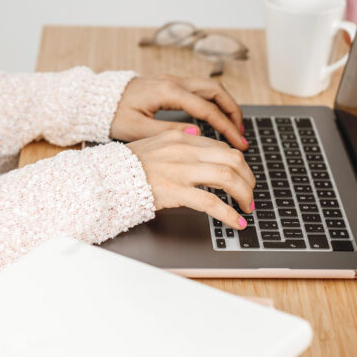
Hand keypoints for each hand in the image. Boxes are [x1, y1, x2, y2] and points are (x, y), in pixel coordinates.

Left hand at [110, 75, 246, 149]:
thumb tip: (197, 136)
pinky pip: (200, 90)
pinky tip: (217, 119)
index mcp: (168, 92)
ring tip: (234, 128)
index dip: (226, 127)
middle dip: (233, 112)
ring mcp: (174, 81)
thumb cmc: (113, 114)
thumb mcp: (136, 129)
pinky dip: (214, 103)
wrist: (97, 98)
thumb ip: (167, 132)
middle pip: (216, 91)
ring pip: (211, 88)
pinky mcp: (171, 84)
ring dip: (226, 106)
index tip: (238, 143)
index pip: (206, 109)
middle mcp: (174, 81)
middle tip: (242, 135)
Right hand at [127, 130, 255, 229]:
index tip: (243, 178)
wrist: (107, 178)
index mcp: (182, 138)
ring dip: (244, 195)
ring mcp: (181, 171)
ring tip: (246, 208)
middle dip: (248, 179)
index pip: (222, 147)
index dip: (239, 165)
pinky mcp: (176, 191)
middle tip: (250, 194)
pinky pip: (211, 202)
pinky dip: (228, 214)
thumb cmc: (128, 166)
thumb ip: (177, 139)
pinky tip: (236, 222)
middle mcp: (185, 151)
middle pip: (233, 159)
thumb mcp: (155, 143)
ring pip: (227, 178)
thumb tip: (196, 134)